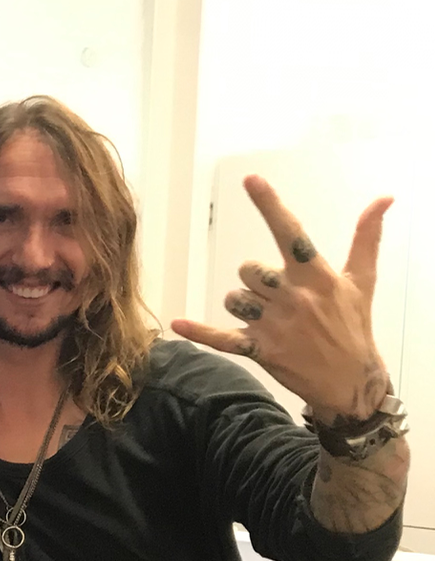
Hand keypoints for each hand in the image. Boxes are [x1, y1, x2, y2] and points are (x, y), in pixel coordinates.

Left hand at [171, 176, 393, 421]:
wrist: (349, 380)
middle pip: (248, 270)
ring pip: (234, 298)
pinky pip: (220, 337)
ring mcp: (274, 324)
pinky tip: (177, 324)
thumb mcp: (362, 281)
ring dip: (245, 305)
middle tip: (279, 298)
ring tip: (272, 320)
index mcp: (316, 276)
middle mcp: (293, 296)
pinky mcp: (259, 349)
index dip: (270, 205)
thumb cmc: (353, 326)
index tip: (251, 180)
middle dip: (256, 280)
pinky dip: (198, 332)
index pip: (290, 232)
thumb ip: (367, 238)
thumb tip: (384, 199)